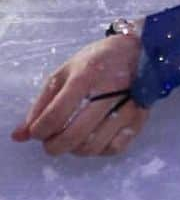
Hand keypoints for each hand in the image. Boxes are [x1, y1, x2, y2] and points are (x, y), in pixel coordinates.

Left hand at [11, 33, 148, 157]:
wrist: (140, 49)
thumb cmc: (99, 59)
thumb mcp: (66, 71)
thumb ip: (42, 103)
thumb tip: (20, 135)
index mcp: (86, 75)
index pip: (54, 116)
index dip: (39, 131)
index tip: (37, 131)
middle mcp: (108, 91)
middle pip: (73, 136)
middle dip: (54, 146)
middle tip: (51, 141)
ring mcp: (127, 105)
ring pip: (92, 146)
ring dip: (75, 149)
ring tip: (73, 137)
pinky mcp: (140, 117)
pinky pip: (113, 148)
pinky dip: (99, 150)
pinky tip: (94, 136)